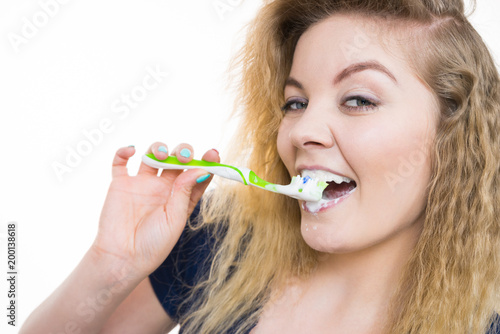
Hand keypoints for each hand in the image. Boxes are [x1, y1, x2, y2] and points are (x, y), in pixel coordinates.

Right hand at [91, 142, 218, 278]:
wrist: (122, 259)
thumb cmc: (153, 245)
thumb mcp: (175, 219)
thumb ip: (185, 192)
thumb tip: (200, 168)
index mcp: (181, 198)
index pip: (196, 175)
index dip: (206, 163)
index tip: (213, 153)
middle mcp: (163, 188)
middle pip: (176, 160)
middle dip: (182, 152)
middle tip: (183, 155)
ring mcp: (142, 184)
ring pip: (152, 156)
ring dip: (158, 148)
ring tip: (161, 154)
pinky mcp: (121, 185)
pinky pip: (120, 162)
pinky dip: (124, 151)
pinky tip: (132, 150)